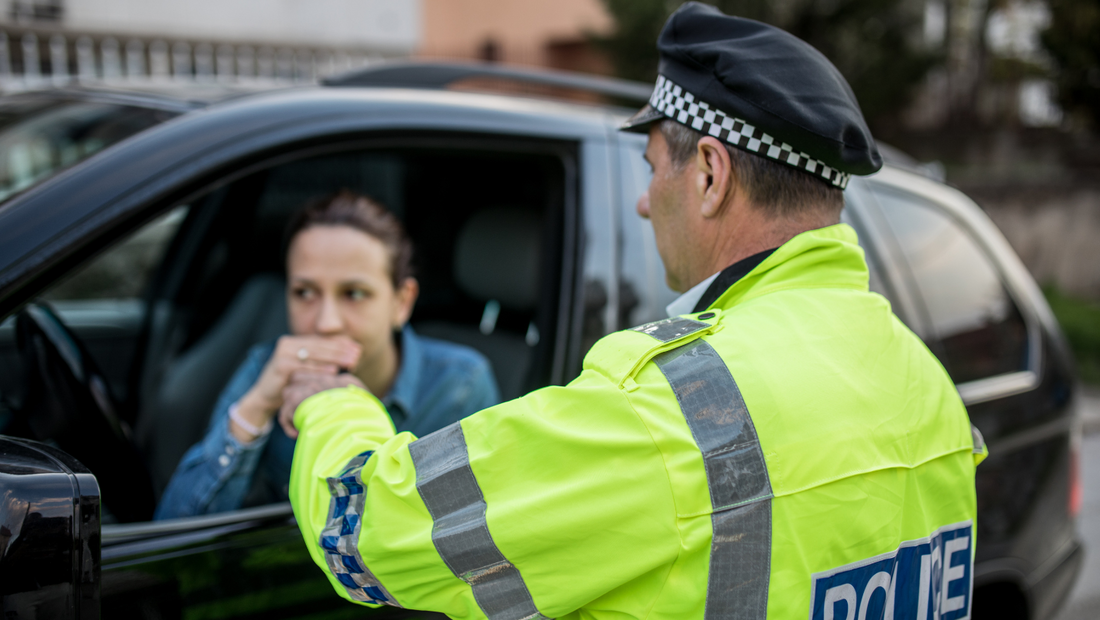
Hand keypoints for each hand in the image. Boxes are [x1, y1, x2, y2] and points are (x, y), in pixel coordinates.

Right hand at [231, 335, 360, 441]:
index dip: (341, 344)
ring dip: (334, 358)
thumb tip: (352, 355)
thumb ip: (324, 360)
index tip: (358, 349)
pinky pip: (304, 367)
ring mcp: (283, 353)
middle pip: (320, 346)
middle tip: (357, 356)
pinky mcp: (280, 365)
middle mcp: (289, 343)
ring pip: (314, 355)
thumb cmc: (292, 383)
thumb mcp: (308, 369)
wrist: (265, 396)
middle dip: (341, 351)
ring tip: (350, 362)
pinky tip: (334, 372)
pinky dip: (320, 369)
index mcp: (296, 341)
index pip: (323, 340)